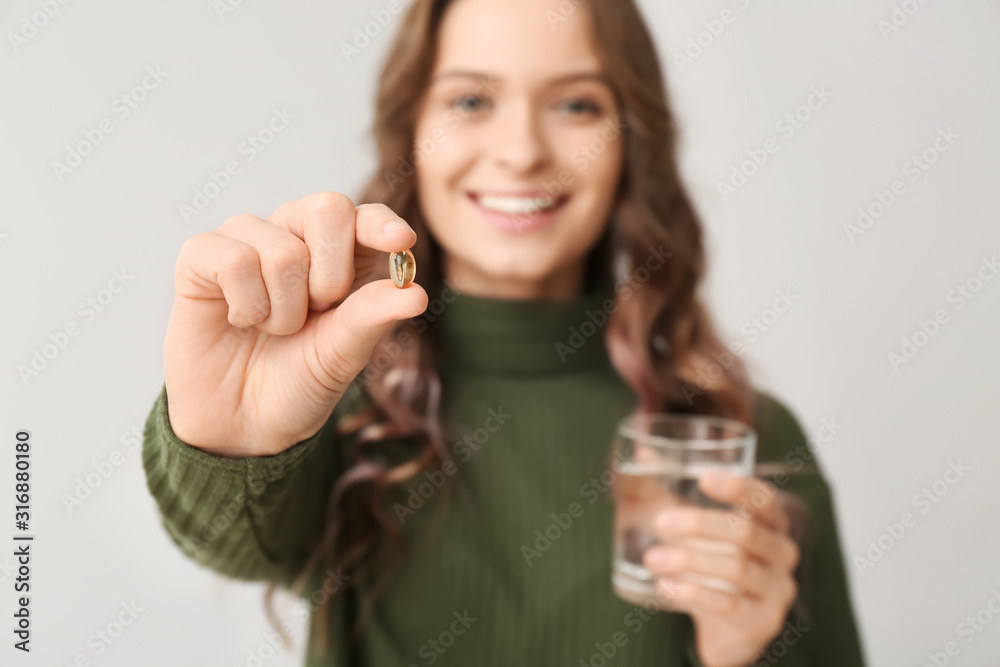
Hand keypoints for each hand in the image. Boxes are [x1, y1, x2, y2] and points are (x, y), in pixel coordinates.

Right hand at [163, 192, 427, 456]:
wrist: (246, 423)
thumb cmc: (301, 381)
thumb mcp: (345, 353)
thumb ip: (374, 317)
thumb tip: (417, 294)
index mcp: (343, 253)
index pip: (365, 216)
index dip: (381, 224)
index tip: (401, 242)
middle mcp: (296, 235)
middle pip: (327, 209)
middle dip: (330, 276)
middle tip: (317, 314)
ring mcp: (248, 239)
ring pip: (281, 249)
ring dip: (284, 309)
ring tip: (274, 328)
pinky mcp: (201, 255)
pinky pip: (233, 260)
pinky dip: (246, 304)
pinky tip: (242, 320)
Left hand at [642, 471, 800, 666]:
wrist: (727, 630)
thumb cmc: (713, 565)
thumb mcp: (696, 526)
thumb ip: (673, 489)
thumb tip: (641, 449)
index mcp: (773, 524)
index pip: (765, 499)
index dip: (738, 487)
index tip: (703, 477)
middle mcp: (783, 554)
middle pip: (746, 531)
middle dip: (700, 524)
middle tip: (660, 523)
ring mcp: (778, 590)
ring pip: (736, 568)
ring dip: (689, 560)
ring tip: (652, 558)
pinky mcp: (763, 622)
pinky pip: (729, 605)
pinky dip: (694, 593)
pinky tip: (665, 586)